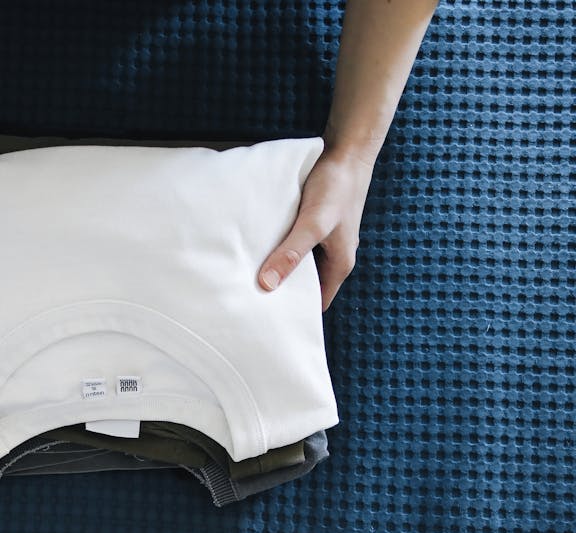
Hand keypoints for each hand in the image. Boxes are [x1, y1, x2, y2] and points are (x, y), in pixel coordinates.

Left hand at [256, 147, 373, 310]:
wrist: (346, 151)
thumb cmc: (336, 188)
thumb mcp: (313, 223)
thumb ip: (291, 253)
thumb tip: (267, 285)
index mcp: (339, 265)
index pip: (316, 303)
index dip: (295, 312)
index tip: (268, 320)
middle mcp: (332, 257)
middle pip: (304, 285)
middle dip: (281, 293)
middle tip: (249, 301)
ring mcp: (323, 240)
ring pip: (297, 264)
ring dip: (277, 268)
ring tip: (247, 278)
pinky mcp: (312, 225)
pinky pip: (292, 244)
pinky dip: (277, 248)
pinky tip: (257, 247)